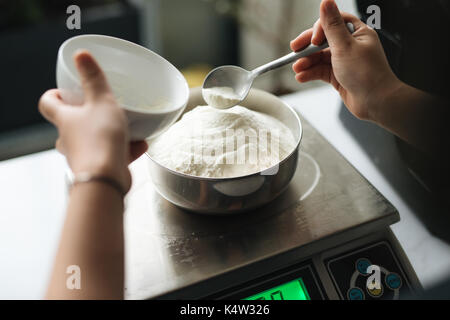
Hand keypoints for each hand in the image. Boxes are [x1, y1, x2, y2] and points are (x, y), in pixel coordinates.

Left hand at [39, 51, 147, 192]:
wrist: (106, 180)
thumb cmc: (100, 141)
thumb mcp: (102, 102)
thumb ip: (94, 79)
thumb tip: (81, 55)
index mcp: (65, 120)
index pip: (48, 104)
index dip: (54, 95)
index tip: (64, 91)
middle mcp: (69, 139)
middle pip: (71, 124)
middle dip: (85, 116)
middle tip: (101, 108)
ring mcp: (83, 156)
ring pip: (94, 140)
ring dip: (110, 133)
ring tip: (130, 128)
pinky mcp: (99, 169)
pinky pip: (112, 155)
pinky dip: (125, 150)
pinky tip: (141, 145)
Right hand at [290, 0, 401, 121]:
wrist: (376, 102)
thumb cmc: (367, 74)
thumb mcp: (345, 46)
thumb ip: (331, 25)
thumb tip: (326, 2)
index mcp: (357, 33)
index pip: (333, 23)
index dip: (319, 29)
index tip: (312, 40)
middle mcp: (351, 46)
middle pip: (323, 40)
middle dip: (307, 47)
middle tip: (294, 51)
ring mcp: (344, 61)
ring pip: (320, 57)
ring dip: (306, 62)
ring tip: (297, 69)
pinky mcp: (339, 76)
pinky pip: (321, 71)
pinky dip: (310, 73)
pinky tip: (302, 76)